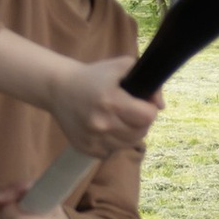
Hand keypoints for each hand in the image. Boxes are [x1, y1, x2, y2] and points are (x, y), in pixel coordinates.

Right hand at [0, 26, 162, 159]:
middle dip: (140, 122)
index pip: (148, 117)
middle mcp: (102, 122)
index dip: (149, 110)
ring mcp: (93, 138)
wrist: (58, 89)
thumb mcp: (121, 66)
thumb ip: (146, 79)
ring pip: (127, 145)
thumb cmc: (93, 76)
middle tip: (130, 112)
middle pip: (140, 133)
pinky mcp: (86, 148)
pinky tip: (105, 129)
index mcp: (111, 101)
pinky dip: (112, 143)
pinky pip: (111, 152)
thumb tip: (160, 105)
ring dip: (127, 134)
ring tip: (117, 120)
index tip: (142, 104)